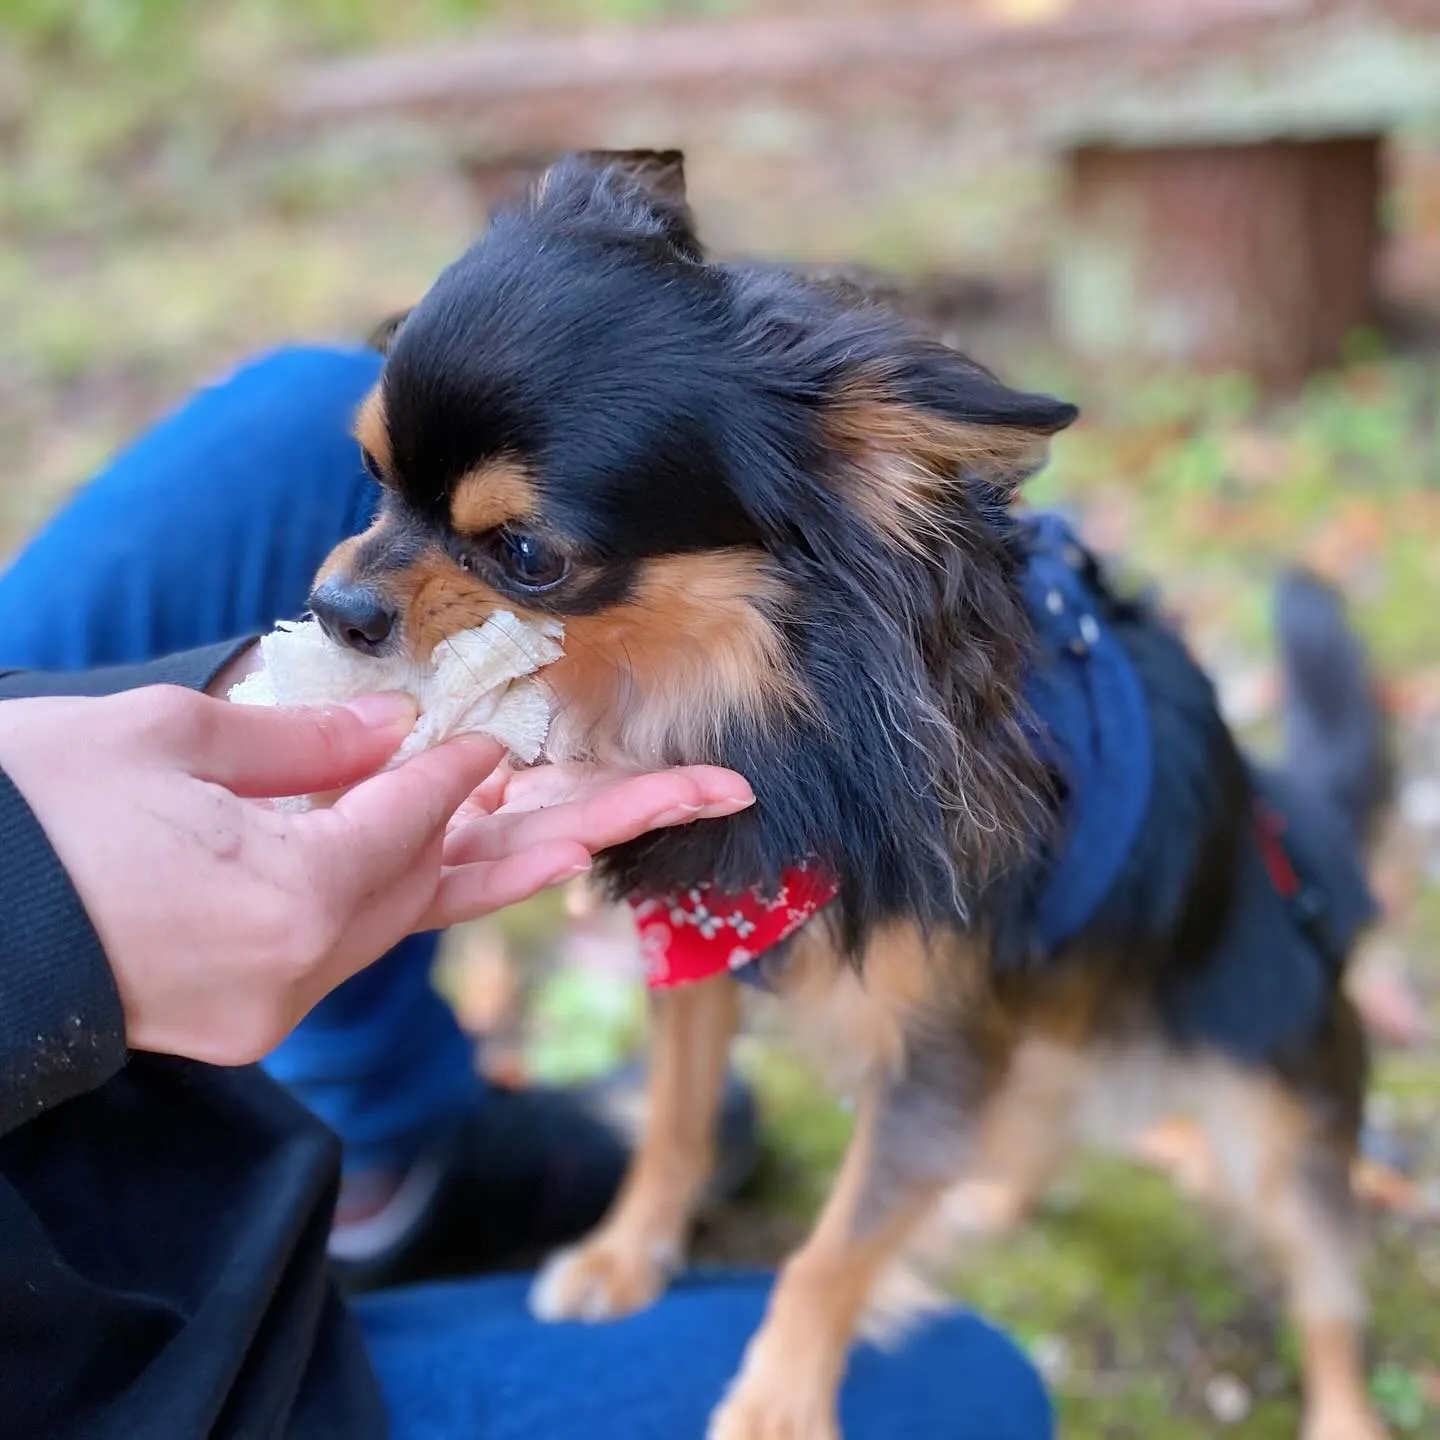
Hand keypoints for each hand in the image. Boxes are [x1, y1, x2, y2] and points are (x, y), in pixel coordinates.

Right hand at [0, 684, 751, 1064]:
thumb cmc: (32, 818)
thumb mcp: (163, 743)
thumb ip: (305, 747)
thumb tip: (407, 736)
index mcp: (290, 895)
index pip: (424, 814)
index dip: (470, 765)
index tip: (498, 731)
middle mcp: (306, 961)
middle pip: (481, 879)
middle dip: (601, 823)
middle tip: (712, 788)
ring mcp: (284, 994)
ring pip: (432, 908)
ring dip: (525, 854)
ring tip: (625, 805)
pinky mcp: (262, 1004)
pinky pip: (371, 928)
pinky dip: (428, 878)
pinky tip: (479, 839)